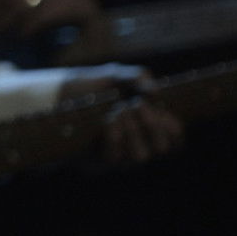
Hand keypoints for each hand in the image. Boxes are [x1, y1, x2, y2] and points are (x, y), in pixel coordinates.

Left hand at [59, 69, 184, 165]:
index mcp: (149, 130)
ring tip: (120, 110)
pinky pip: (114, 158)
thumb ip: (138, 77)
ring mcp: (119, 155)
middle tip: (137, 105)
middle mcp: (138, 146)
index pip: (175, 141)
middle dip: (153, 125)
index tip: (159, 108)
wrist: (61, 94)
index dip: (174, 128)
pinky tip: (109, 120)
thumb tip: (155, 93)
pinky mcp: (97, 160)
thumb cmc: (96, 87)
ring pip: (140, 156)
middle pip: (162, 149)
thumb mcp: (117, 75)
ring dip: (133, 131)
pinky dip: (115, 136)